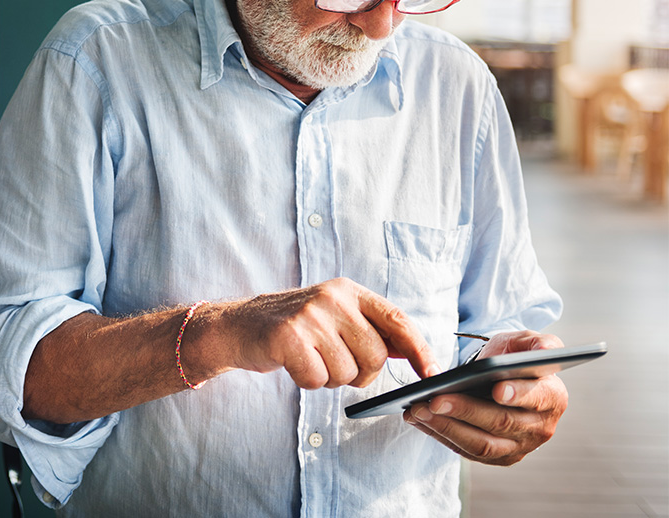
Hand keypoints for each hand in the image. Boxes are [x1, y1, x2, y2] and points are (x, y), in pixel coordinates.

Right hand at [227, 277, 439, 389]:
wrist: (239, 325)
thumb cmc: (293, 326)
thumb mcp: (334, 316)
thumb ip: (370, 329)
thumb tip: (414, 352)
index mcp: (348, 290)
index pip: (396, 319)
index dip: (419, 349)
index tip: (433, 373)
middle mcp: (332, 297)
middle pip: (375, 356)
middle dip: (359, 373)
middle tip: (334, 363)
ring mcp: (310, 315)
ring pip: (347, 373)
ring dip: (329, 378)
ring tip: (309, 359)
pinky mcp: (288, 336)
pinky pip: (317, 380)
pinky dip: (307, 382)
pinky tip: (294, 364)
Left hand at [403, 330, 568, 465]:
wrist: (503, 380)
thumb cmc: (513, 358)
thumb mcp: (525, 342)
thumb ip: (538, 342)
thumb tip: (544, 348)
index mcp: (553, 397)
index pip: (538, 398)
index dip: (519, 395)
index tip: (496, 390)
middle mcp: (540, 428)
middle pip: (501, 423)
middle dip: (466, 411)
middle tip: (435, 399)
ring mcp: (519, 447)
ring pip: (482, 445)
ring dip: (447, 428)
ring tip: (418, 409)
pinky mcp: (498, 457)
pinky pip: (467, 451)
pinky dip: (440, 435)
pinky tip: (419, 419)